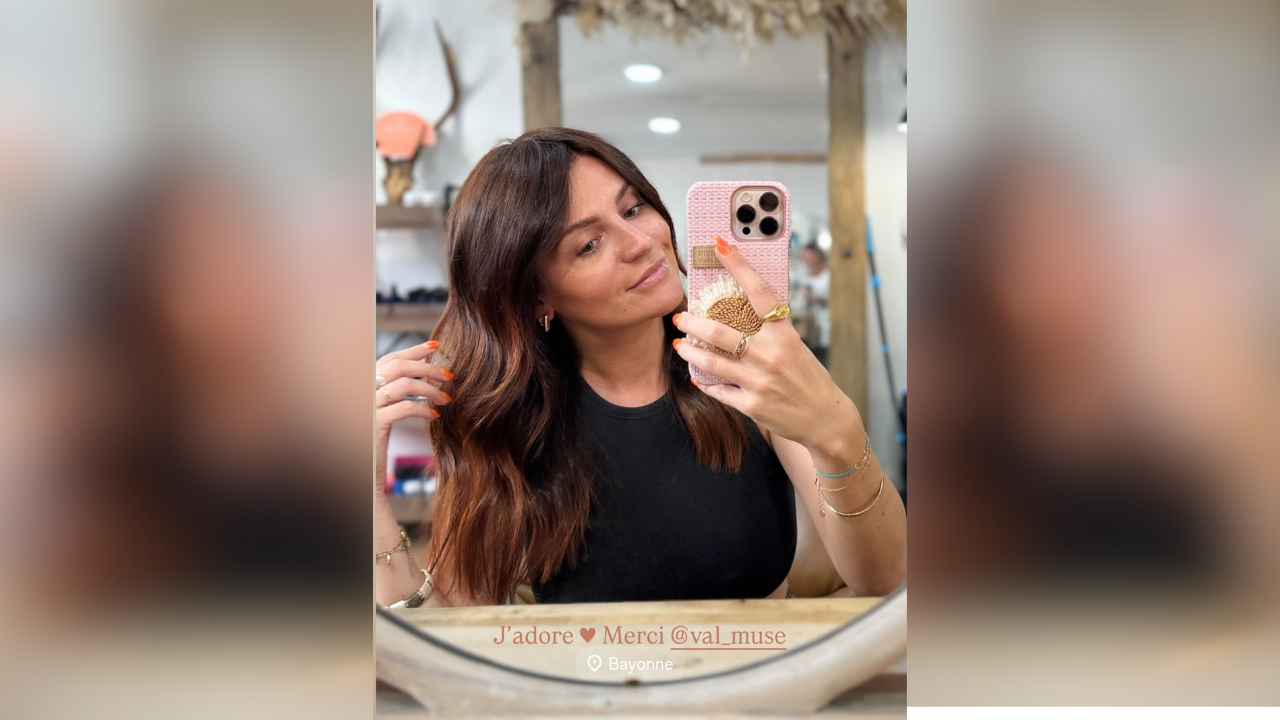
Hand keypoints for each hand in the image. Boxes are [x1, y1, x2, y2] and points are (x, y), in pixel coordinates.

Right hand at [374, 340, 452, 495]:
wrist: (365, 473)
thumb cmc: (376, 442)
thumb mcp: (382, 410)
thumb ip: (394, 390)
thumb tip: (424, 369)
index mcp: (363, 385)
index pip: (389, 359)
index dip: (413, 350)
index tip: (435, 346)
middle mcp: (361, 391)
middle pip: (397, 366)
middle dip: (427, 368)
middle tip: (449, 376)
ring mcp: (366, 407)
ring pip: (404, 385)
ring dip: (430, 389)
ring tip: (446, 399)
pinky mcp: (375, 424)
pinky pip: (405, 408)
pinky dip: (424, 409)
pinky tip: (435, 416)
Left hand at [673, 237, 859, 451]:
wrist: (824, 418)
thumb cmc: (807, 377)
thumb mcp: (795, 345)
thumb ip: (769, 330)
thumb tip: (738, 308)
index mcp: (784, 334)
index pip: (758, 292)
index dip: (738, 266)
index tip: (720, 246)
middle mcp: (771, 355)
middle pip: (719, 331)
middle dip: (693, 321)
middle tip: (681, 316)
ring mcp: (760, 381)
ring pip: (711, 361)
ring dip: (690, 351)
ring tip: (680, 345)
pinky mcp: (752, 405)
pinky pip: (718, 389)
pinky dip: (705, 381)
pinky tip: (697, 375)